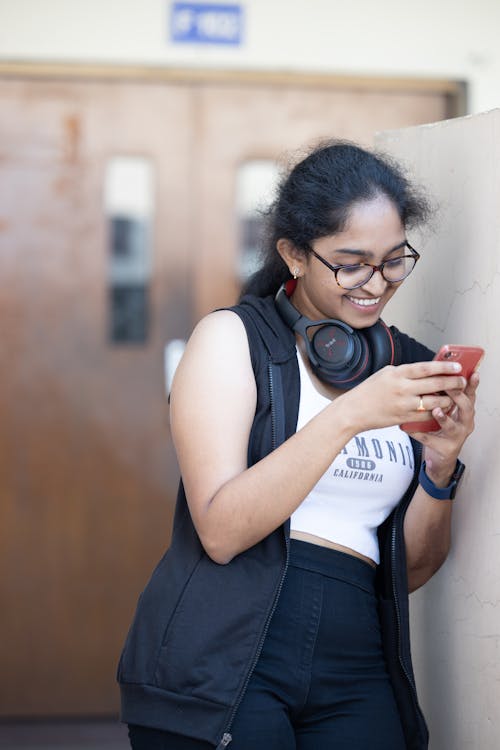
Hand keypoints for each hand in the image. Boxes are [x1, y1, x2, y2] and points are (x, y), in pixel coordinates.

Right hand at [339, 359, 466, 432]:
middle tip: (462, 381)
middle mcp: (401, 388)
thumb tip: (426, 371)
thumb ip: (405, 372)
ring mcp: (403, 405)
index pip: (426, 368)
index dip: (444, 367)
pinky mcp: (404, 418)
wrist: (353, 411)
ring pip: (434, 402)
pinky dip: (437, 413)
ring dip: (447, 400)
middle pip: (434, 384)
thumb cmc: (368, 391)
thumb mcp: (385, 374)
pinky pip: (426, 416)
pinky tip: (442, 410)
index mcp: (397, 374)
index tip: (457, 366)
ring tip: (454, 397)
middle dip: (452, 383)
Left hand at [408, 371, 478, 485]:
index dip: (472, 385)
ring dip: (444, 418)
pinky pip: (431, 440)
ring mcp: (457, 436)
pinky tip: (409, 428)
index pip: (470, 395)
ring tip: (436, 410)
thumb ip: (443, 395)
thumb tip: (435, 373)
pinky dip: (419, 434)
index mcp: (465, 411)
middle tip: (449, 388)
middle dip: (458, 397)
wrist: (442, 455)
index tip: (472, 374)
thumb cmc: (442, 427)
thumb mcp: (447, 409)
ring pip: (453, 426)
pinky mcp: (446, 448)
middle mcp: (465, 423)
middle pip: (466, 408)